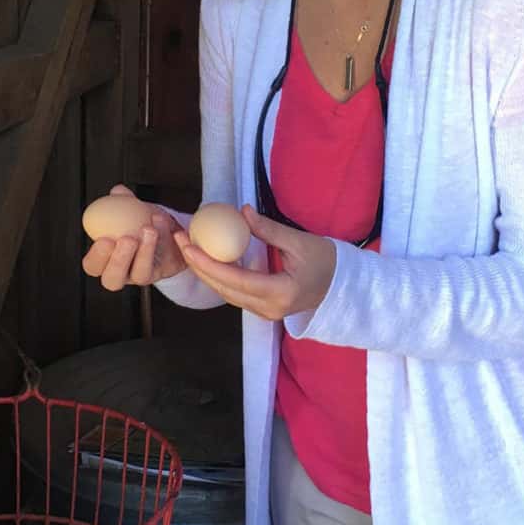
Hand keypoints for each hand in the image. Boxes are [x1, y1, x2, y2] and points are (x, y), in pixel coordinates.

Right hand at [81, 185, 186, 290]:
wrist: (167, 228)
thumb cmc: (140, 221)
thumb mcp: (129, 210)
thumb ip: (121, 201)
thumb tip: (118, 192)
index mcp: (106, 259)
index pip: (92, 266)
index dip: (97, 256)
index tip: (105, 239)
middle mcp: (122, 272)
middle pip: (112, 280)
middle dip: (119, 260)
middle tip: (128, 239)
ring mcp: (143, 274)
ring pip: (141, 275)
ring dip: (145, 252)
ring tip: (149, 229)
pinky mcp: (164, 271)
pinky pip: (165, 263)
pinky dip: (165, 242)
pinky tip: (164, 224)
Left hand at [173, 205, 336, 320]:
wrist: (342, 285)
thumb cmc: (325, 260)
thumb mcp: (299, 241)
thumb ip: (268, 229)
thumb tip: (242, 212)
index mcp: (281, 292)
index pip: (235, 279)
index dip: (208, 263)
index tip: (189, 245)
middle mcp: (270, 308)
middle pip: (224, 290)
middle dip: (198, 266)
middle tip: (181, 241)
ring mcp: (266, 313)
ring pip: (226, 294)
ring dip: (205, 272)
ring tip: (188, 247)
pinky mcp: (264, 309)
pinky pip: (235, 293)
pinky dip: (218, 276)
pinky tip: (206, 259)